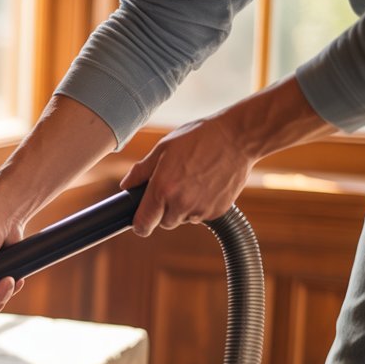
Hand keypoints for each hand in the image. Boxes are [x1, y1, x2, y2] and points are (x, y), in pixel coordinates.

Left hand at [121, 75, 335, 234]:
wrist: (238, 138)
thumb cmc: (199, 138)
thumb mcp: (163, 148)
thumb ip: (141, 171)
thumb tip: (126, 186)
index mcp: (162, 189)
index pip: (144, 224)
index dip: (140, 225)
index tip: (140, 223)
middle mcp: (181, 203)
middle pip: (164, 223)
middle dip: (164, 211)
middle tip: (172, 188)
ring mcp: (201, 209)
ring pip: (183, 219)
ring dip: (183, 208)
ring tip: (192, 182)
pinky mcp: (218, 211)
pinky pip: (202, 215)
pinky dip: (201, 206)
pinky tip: (207, 184)